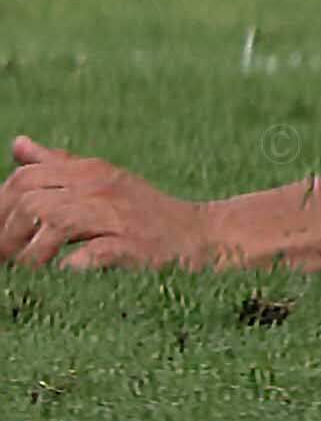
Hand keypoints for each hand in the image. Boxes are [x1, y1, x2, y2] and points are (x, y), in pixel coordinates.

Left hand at [0, 140, 228, 270]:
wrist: (200, 235)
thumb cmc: (143, 212)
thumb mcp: (101, 180)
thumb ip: (58, 164)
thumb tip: (18, 145)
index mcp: (90, 171)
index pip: (23, 178)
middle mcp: (101, 187)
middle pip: (31, 199)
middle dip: (7, 235)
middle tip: (6, 259)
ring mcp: (117, 216)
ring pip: (52, 222)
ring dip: (30, 254)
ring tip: (30, 271)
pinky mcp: (132, 246)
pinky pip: (87, 256)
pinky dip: (69, 268)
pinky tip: (66, 275)